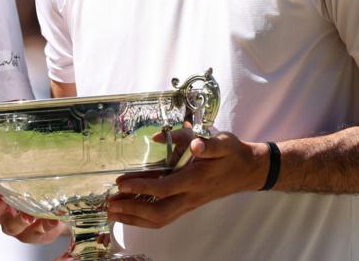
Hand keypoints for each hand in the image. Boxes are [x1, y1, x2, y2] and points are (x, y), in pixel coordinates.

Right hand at [0, 167, 65, 243]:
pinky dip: (45, 226)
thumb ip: (17, 166)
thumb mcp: (22, 180)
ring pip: (14, 225)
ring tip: (28, 216)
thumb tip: (18, 139)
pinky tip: (51, 220)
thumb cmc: (31, 195)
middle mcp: (3, 213)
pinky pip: (38, 232)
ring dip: (20, 220)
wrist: (49, 218)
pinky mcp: (32, 235)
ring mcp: (17, 226)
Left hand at [106, 132, 267, 228]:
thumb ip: (201, 141)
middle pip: (158, 213)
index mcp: (196, 180)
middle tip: (109, 204)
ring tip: (113, 212)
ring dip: (135, 218)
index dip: (141, 187)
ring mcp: (189, 204)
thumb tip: (172, 138)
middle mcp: (191, 197)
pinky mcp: (186, 204)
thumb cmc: (233, 154)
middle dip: (132, 211)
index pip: (164, 189)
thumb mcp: (221, 141)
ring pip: (159, 219)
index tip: (122, 183)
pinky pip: (163, 217)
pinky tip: (129, 213)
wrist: (249, 170)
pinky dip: (143, 218)